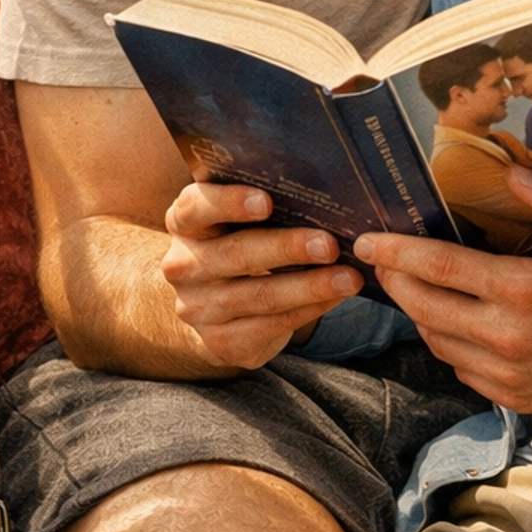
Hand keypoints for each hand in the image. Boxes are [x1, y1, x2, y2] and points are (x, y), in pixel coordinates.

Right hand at [164, 183, 362, 370]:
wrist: (211, 308)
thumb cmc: (238, 245)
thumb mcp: (236, 221)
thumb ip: (261, 203)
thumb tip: (319, 191)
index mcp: (185, 224)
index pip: (195, 207)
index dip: (228, 202)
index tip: (266, 202)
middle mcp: (183, 265)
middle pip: (236, 254)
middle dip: (287, 248)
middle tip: (330, 244)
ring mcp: (198, 308)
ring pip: (259, 296)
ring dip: (309, 287)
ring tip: (348, 277)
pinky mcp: (219, 341)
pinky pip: (270, 326)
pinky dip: (309, 310)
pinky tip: (335, 298)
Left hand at [355, 167, 531, 411]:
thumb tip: (510, 174)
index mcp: (523, 291)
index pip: (438, 268)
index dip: (396, 252)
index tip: (369, 241)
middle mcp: (507, 337)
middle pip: (424, 307)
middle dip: (393, 281)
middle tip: (380, 261)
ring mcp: (507, 373)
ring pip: (436, 341)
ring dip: (418, 312)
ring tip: (412, 287)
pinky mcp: (514, 397)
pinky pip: (460, 368)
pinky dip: (447, 343)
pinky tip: (452, 322)